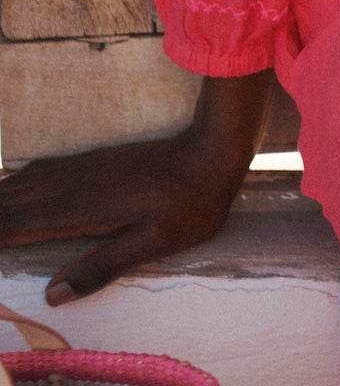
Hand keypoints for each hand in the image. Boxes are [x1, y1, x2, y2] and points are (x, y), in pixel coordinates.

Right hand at [0, 69, 273, 304]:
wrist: (213, 149)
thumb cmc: (189, 204)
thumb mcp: (153, 243)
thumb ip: (101, 267)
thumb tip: (52, 294)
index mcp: (85, 207)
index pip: (22, 223)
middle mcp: (77, 183)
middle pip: (16, 199)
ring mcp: (86, 168)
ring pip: (27, 182)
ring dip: (1, 196)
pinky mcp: (97, 160)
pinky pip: (45, 170)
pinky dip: (19, 180)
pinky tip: (15, 183)